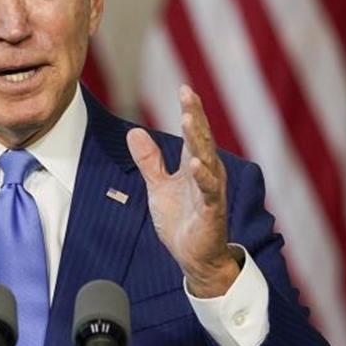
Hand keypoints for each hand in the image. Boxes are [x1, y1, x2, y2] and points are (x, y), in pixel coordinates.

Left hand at [126, 85, 239, 297]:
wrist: (194, 256)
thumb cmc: (181, 220)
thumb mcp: (158, 186)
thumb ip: (149, 160)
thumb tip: (134, 133)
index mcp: (195, 165)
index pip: (193, 133)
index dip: (190, 111)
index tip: (184, 88)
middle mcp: (207, 173)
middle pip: (201, 140)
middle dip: (195, 117)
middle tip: (188, 95)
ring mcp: (211, 192)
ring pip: (207, 160)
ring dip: (198, 141)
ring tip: (189, 120)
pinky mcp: (212, 212)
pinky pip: (209, 192)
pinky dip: (203, 177)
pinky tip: (196, 164)